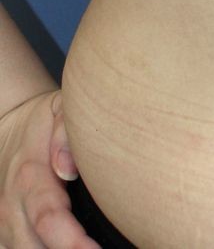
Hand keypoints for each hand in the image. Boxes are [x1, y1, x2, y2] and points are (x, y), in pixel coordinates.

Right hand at [0, 89, 98, 247]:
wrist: (5, 131)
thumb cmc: (41, 124)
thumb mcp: (57, 111)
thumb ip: (65, 133)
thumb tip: (67, 168)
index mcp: (29, 179)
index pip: (49, 219)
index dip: (74, 242)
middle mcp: (12, 209)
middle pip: (37, 248)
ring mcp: (5, 227)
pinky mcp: (5, 237)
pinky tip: (72, 248)